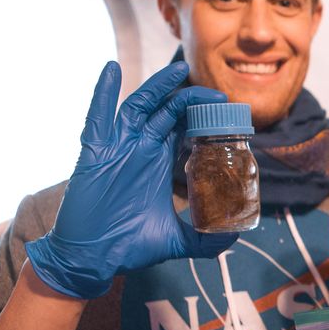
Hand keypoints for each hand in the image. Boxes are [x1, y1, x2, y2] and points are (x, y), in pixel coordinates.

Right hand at [25, 61, 236, 298]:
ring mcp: (117, 148)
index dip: (202, 115)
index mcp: (159, 162)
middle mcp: (139, 149)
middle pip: (166, 111)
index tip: (227, 111)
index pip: (183, 127)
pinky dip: (103, 92)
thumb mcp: (177, 241)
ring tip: (180, 69)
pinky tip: (111, 69)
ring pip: (139, 106)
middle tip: (218, 96)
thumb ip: (206, 240)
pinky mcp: (95, 154)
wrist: (92, 260)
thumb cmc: (128, 246)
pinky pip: (98, 118)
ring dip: (159, 86)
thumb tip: (235, 236)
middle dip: (190, 99)